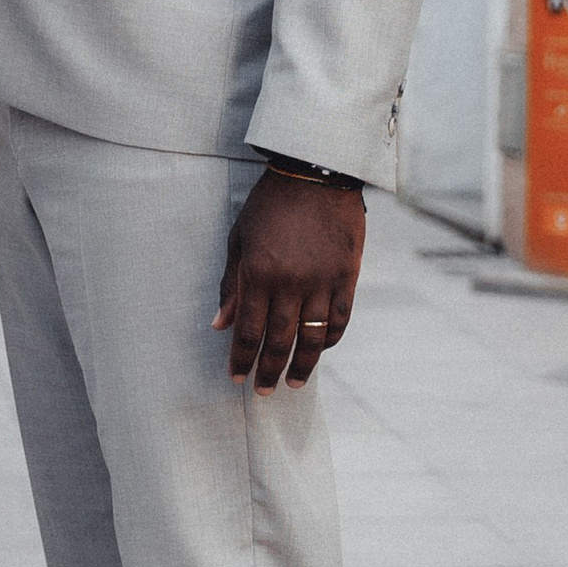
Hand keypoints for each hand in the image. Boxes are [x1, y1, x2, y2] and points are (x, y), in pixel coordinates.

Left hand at [214, 171, 363, 390]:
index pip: (249, 330)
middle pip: (279, 340)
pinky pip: (340, 319)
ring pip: (313, 337)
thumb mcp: (239, 239)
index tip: (236, 378)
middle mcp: (291, 283)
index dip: (242, 358)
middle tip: (263, 391)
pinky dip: (330, 339)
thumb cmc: (269, 204)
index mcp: (259, 274)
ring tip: (293, 383)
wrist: (315, 174)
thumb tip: (219, 325)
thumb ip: (232, 285)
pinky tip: (321, 350)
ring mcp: (323, 281)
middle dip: (269, 370)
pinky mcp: (347, 276)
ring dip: (303, 365)